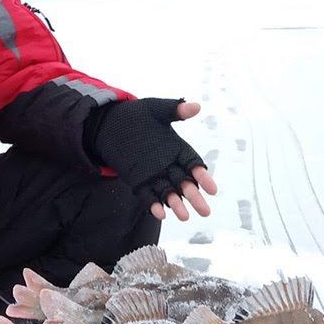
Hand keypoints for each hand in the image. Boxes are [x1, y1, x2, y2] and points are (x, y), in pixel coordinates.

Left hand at [85, 98, 218, 221]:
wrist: (110, 123)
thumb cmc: (137, 114)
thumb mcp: (156, 109)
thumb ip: (175, 109)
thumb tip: (196, 106)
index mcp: (177, 148)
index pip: (193, 164)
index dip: (203, 176)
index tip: (213, 189)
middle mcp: (168, 164)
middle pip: (185, 183)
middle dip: (194, 196)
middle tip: (205, 211)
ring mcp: (153, 174)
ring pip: (168, 192)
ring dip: (175, 204)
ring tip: (185, 217)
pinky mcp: (138, 181)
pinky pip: (147, 196)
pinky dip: (153, 204)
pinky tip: (160, 213)